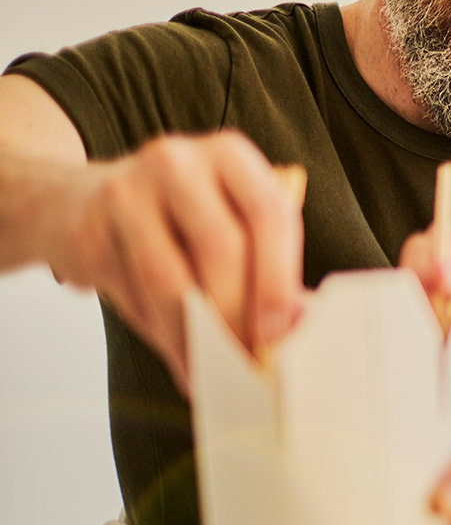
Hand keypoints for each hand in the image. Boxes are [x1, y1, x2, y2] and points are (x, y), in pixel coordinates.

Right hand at [44, 131, 303, 391]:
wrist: (78, 202)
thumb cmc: (175, 218)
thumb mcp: (227, 220)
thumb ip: (265, 263)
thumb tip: (298, 322)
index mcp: (229, 155)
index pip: (268, 212)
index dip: (277, 277)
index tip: (278, 328)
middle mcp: (178, 162)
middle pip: (220, 247)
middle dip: (237, 314)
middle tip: (247, 358)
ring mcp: (125, 192)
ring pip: (169, 280)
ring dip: (195, 336)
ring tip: (212, 369)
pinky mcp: (86, 231)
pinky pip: (131, 296)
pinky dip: (160, 334)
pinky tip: (178, 353)